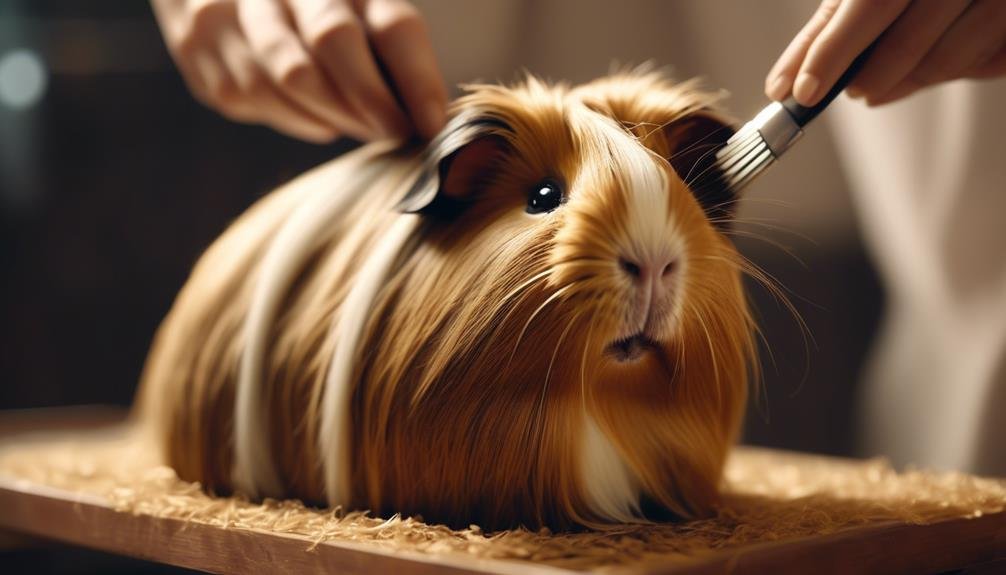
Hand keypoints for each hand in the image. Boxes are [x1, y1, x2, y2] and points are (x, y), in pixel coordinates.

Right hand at [151, 0, 447, 142]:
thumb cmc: (310, 2)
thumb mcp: (353, 4)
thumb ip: (388, 43)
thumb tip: (426, 114)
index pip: (392, 25)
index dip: (418, 79)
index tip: (433, 124)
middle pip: (336, 41)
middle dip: (371, 101)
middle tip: (395, 132)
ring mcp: (227, 7)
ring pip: (290, 79)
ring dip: (334, 115)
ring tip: (359, 125)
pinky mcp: (195, 42)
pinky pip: (251, 99)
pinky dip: (294, 117)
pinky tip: (314, 115)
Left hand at [765, 0, 1005, 106]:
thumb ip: (830, 27)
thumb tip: (783, 84)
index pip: (872, 2)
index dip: (832, 51)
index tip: (802, 92)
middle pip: (908, 41)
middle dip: (868, 77)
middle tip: (851, 92)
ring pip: (945, 62)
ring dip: (904, 84)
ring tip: (879, 84)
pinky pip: (985, 66)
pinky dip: (952, 73)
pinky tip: (932, 63)